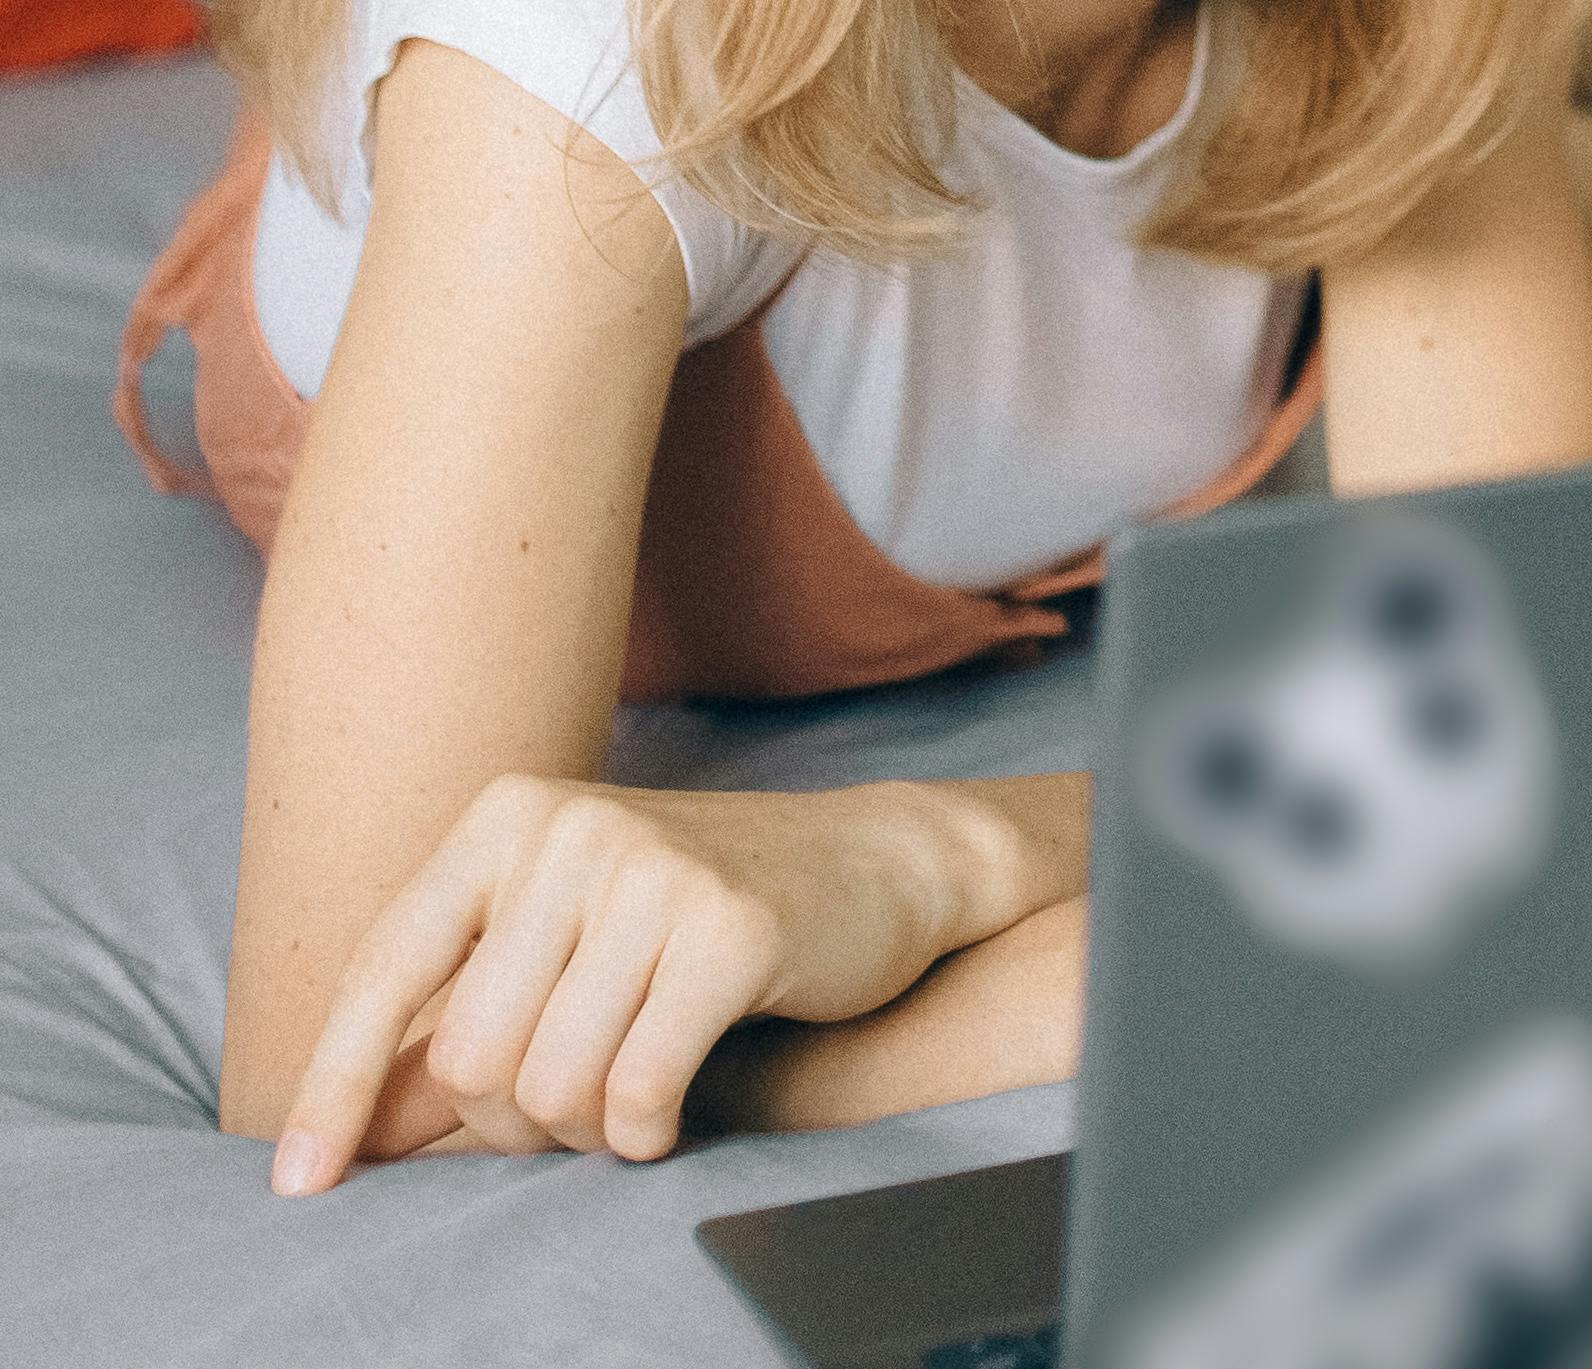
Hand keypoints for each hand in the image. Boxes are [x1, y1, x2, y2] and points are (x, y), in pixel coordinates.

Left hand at [270, 773, 1014, 1188]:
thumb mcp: (565, 942)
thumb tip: (352, 1133)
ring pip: (549, 1082)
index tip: (301, 1184)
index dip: (335, 1087)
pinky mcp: (731, 930)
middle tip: (569, 1115)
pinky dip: (641, 1133)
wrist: (878, 861)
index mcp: (509, 819)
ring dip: (581, 1133)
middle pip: (468, 1053)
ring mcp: (654, 874)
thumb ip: (458, 1024)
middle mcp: (571, 830)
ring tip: (622, 1107)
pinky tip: (665, 1117)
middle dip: (509, 1122)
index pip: (386, 970)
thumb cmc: (697, 912)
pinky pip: (637, 1089)